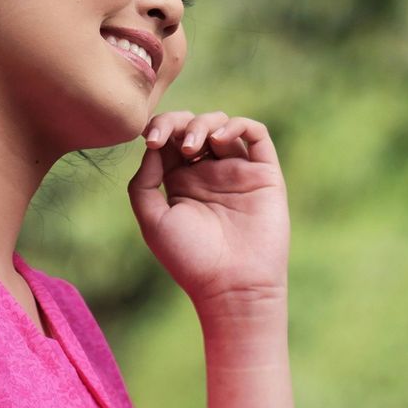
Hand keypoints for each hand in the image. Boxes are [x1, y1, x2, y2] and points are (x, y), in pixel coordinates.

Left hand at [127, 110, 290, 315]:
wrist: (232, 286)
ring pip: (222, 124)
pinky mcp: (263, 174)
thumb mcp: (153, 220)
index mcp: (181, 181)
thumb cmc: (190, 259)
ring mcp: (236, 171)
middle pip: (193, 125)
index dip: (158, 128)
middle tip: (172, 141)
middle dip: (178, 121)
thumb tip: (151, 147)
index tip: (149, 140)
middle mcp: (209, 172)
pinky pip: (256, 134)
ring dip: (204, 123)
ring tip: (194, 146)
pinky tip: (218, 140)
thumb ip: (144, 182)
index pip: (169, 138)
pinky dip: (237, 126)